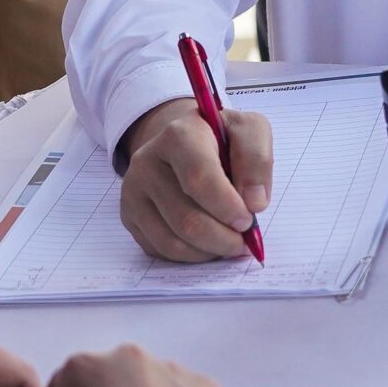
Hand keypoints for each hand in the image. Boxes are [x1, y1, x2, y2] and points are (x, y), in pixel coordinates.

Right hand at [118, 97, 271, 262]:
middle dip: (224, 239)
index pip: (198, 178)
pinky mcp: (130, 216)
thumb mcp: (250, 131)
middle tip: (244, 240)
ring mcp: (133, 192)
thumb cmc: (220, 139)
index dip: (227, 207)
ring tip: (229, 241)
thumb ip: (257, 160)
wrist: (183, 143)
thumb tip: (254, 203)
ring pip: (173, 242)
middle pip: (187, 220)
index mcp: (178, 135)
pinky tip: (208, 242)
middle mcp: (147, 163)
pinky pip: (162, 251)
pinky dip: (192, 255)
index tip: (248, 220)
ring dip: (210, 251)